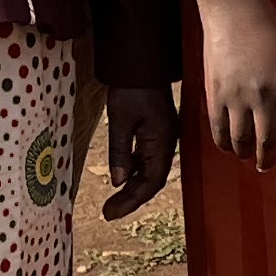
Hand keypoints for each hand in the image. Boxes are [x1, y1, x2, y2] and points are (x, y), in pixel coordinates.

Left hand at [97, 83, 175, 217]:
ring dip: (132, 188)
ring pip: (149, 172)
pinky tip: (121, 177)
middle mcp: (166, 144)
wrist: (143, 63)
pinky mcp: (156, 134)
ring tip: (113, 201)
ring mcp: (162, 139)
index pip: (150, 182)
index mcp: (162, 142)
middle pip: (152, 181)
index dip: (132, 200)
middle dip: (131, 199)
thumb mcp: (121, 119)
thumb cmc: (132, 87)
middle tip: (109, 213)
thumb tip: (118, 182)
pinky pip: (146, 161)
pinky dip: (133, 172)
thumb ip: (120, 151)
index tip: (111, 213)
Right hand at [197, 0, 275, 169]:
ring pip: (242, 140)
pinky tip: (228, 147)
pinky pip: (219, 129)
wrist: (234, 10)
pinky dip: (224, 143)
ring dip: (246, 155)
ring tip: (247, 158)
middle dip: (268, 159)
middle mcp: (264, 97)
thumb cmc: (266, 27)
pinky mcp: (215, 93)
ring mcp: (238, 97)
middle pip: (267, 141)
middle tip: (266, 167)